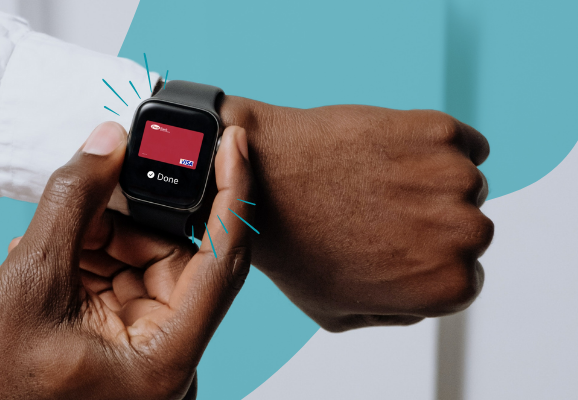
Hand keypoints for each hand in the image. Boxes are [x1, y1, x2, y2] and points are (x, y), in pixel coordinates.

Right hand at [0, 122, 254, 399]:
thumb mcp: (30, 278)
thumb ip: (73, 201)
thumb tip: (108, 143)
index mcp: (163, 362)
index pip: (222, 262)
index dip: (231, 194)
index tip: (231, 143)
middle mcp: (165, 365)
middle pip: (179, 263)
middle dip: (135, 220)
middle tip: (97, 188)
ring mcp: (143, 361)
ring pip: (148, 271)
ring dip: (106, 240)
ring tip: (58, 233)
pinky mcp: (119, 352)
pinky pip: (124, 288)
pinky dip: (95, 262)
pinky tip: (57, 253)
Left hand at [220, 96, 493, 331]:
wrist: (260, 179)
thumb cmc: (291, 246)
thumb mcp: (339, 313)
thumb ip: (395, 312)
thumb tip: (424, 298)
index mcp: (447, 286)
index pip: (464, 274)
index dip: (423, 260)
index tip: (391, 245)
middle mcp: (464, 233)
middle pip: (468, 227)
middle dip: (430, 221)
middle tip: (378, 212)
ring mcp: (452, 176)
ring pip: (461, 181)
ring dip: (429, 181)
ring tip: (372, 183)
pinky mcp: (437, 130)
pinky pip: (460, 141)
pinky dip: (433, 146)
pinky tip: (388, 154)